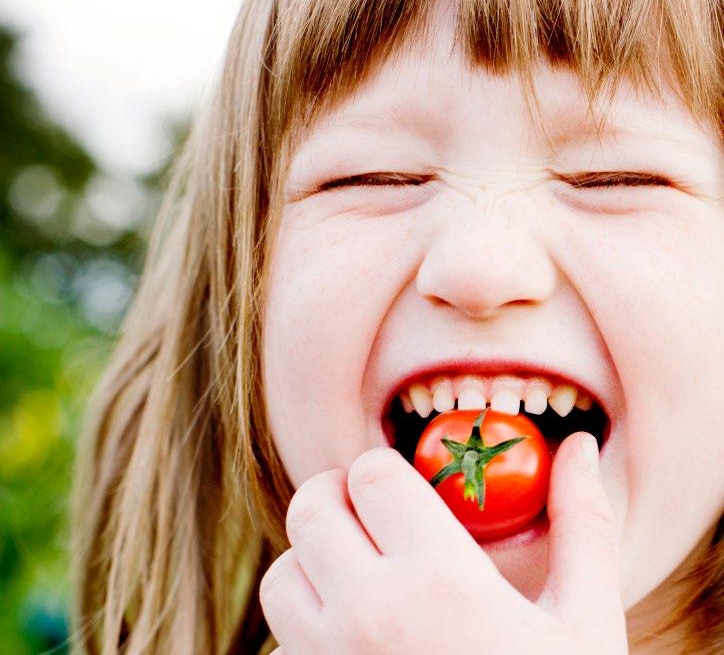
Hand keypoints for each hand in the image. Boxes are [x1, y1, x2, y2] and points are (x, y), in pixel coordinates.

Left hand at [259, 432, 626, 653]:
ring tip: (360, 574)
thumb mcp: (585, 621)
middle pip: (310, 510)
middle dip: (337, 497)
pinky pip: (281, 643)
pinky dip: (307, 627)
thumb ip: (581, 524)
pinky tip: (356, 640)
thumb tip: (577, 445)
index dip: (383, 469)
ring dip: (313, 561)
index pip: (370, 475)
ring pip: (282, 575)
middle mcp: (369, 619)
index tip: (402, 487)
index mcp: (439, 582)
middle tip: (371, 514)